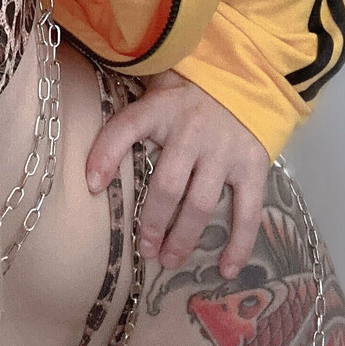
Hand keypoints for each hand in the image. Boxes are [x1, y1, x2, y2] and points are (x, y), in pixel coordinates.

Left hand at [83, 70, 269, 277]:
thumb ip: (128, 123)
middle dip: (153, 223)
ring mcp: (224, 150)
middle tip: (145, 250)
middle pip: (167, 186)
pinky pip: (248, 210)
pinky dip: (239, 243)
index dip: (106, 155)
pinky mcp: (253, 165)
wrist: (244, 76)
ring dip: (184, 237)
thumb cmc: (186, 94)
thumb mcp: (153, 94)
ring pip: (201, 203)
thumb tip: (93, 174)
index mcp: (161, 109)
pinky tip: (226, 269)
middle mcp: (193, 131)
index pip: (126, 128)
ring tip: (170, 259)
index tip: (91, 186)